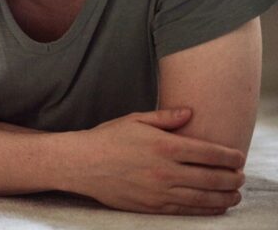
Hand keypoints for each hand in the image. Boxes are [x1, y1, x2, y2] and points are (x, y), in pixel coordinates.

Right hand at [68, 108, 245, 214]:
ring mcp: (159, 191)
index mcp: (164, 146)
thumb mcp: (135, 120)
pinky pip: (186, 210)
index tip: (239, 158)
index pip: (210, 153)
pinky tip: (215, 206)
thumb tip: (190, 113)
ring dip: (225, 197)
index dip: (230, 156)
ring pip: (204, 198)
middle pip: (213, 178)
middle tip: (241, 177)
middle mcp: (165, 170)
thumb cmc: (107, 139)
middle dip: (233, 178)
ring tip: (235, 195)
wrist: (81, 164)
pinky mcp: (152, 206)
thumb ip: (166, 117)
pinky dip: (206, 209)